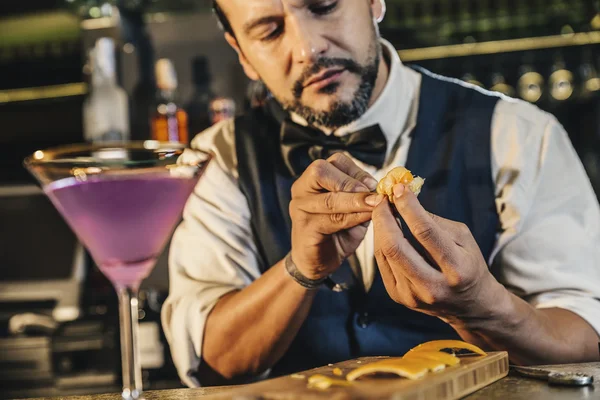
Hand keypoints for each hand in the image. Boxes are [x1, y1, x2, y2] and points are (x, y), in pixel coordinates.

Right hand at [289, 153, 383, 279]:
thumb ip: (364, 197)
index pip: (335, 161)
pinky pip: (330, 221)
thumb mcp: (353, 209)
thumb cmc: (337, 231)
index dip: (357, 170)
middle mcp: (301, 189)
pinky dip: (351, 218)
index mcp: (314, 179)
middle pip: (321, 172)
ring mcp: (299, 209)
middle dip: (350, 183)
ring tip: (375, 206)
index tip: (374, 184)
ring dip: (355, 202)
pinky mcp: (304, 229)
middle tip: (372, 195)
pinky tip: (365, 219)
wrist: (318, 261)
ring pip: (329, 199)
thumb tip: (387, 189)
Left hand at [372, 183, 505, 323]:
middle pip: (396, 246)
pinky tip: (384, 229)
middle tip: (382, 198)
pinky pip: (382, 263)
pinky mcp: (399, 297)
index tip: (398, 188)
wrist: (470, 306)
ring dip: (379, 227)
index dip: (408, 207)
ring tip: (382, 210)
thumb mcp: (463, 238)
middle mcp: (433, 286)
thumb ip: (434, 221)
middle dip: (384, 217)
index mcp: (456, 269)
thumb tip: (405, 200)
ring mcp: (413, 295)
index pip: (425, 232)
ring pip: (384, 253)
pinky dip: (380, 242)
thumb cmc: (468, 265)